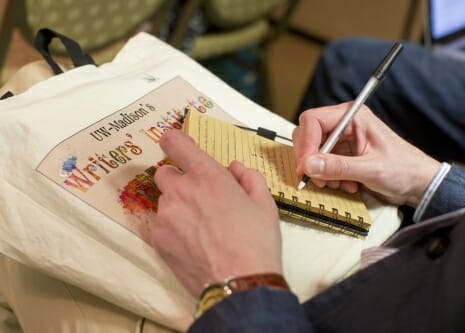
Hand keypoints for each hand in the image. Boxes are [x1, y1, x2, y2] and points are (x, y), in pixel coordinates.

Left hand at [152, 130, 281, 296]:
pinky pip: (160, 224)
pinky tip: (193, 243)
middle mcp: (181, 190)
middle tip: (199, 197)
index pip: (175, 143)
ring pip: (164, 201)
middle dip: (179, 180)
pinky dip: (172, 228)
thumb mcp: (265, 204)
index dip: (173, 140)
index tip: (175, 142)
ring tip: (201, 227)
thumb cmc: (256, 243)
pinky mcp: (158, 239)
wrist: (240, 285)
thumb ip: (248, 177)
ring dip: (177, 206)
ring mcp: (166, 216)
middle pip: (165, 173)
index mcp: (207, 176)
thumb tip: (234, 168)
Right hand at [293, 103, 440, 205]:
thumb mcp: (371, 169)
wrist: (418, 184)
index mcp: (352, 117)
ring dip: (321, 172)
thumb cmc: (404, 169)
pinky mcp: (342, 154)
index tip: (306, 166)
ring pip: (313, 152)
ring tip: (339, 184)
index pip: (314, 121)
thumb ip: (339, 167)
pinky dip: (328, 177)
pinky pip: (322, 164)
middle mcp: (344, 125)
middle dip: (310, 159)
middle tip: (317, 178)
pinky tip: (346, 185)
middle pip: (308, 135)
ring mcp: (342, 140)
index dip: (306, 144)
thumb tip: (309, 164)